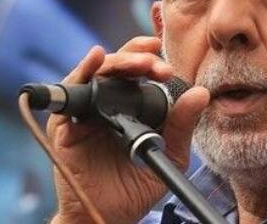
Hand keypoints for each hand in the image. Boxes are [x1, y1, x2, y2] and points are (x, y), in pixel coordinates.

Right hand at [47, 37, 209, 223]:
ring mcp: (85, 112)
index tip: (168, 69)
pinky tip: (95, 59)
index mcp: (131, 103)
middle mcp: (107, 102)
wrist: (114, 215)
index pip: (138, 70)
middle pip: (118, 66)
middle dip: (138, 58)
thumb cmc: (138, 184)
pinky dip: (81, 72)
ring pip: (96, 72)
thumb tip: (201, 93)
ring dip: (117, 62)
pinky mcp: (65, 127)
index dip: (151, 61)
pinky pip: (68, 96)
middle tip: (156, 66)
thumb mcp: (169, 152)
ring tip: (138, 62)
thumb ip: (182, 124)